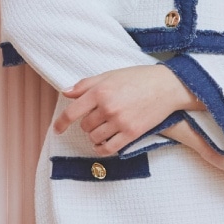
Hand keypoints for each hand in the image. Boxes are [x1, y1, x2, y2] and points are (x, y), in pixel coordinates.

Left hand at [53, 65, 201, 152]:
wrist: (167, 86)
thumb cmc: (138, 78)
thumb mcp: (110, 75)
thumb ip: (86, 84)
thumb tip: (66, 93)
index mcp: (100, 91)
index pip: (72, 112)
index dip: (61, 123)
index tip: (57, 130)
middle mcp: (108, 107)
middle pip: (85, 126)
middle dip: (87, 124)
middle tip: (97, 118)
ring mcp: (120, 121)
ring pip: (95, 138)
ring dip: (95, 136)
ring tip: (103, 129)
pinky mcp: (132, 133)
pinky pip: (109, 148)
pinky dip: (102, 148)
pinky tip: (102, 145)